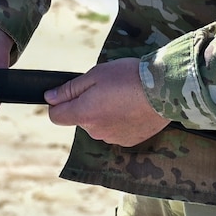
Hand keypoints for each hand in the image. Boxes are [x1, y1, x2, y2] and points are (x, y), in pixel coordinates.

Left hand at [44, 58, 170, 146]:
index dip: (58, 104)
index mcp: (84, 114)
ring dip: (104, 113)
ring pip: (99, 125)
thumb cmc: (128, 77)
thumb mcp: (94, 75)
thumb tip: (49, 98)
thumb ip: (69, 89)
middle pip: (80, 119)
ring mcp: (113, 138)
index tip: (68, 94)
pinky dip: (120, 121)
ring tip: (123, 97)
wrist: (165, 90)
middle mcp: (95, 131)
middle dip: (86, 105)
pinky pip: (116, 130)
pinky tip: (132, 107)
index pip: (56, 116)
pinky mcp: (129, 141)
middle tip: (106, 89)